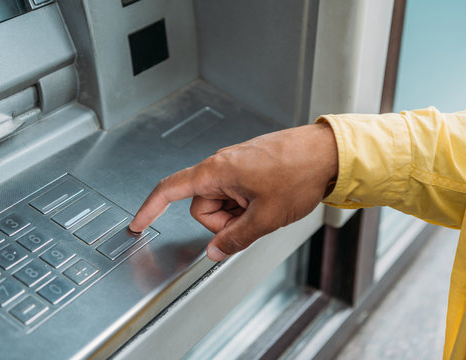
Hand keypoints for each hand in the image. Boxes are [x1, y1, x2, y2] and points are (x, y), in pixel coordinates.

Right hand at [129, 123, 337, 261]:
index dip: (150, 208)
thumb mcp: (265, 217)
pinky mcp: (250, 169)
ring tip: (265, 208)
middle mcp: (222, 165)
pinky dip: (248, 206)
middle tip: (250, 221)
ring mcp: (237, 167)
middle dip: (221, 223)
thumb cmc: (298, 172)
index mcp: (216, 171)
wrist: (327, 152)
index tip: (138, 223)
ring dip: (238, 215)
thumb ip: (235, 239)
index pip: (170, 190)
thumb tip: (215, 252)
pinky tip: (269, 203)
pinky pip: (237, 194)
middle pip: (202, 206)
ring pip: (222, 203)